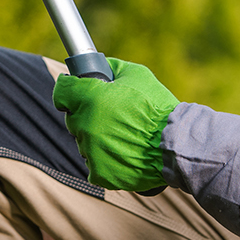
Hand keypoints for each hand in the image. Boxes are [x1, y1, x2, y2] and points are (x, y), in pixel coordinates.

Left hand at [51, 57, 179, 191]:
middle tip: (112, 115)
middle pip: (74, 118)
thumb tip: (99, 66)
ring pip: (84, 141)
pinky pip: (93, 163)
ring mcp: (89, 151)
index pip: (62, 92)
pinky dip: (105, 159)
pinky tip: (123, 152)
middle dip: (88, 114)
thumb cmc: (158, 108)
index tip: (76, 91)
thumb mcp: (138, 75)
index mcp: (90, 98)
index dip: (69, 90)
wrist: (177, 144)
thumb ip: (113, 68)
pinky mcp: (99, 172)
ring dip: (97, 137)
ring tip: (124, 135)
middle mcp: (85, 125)